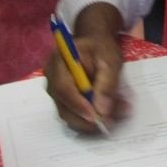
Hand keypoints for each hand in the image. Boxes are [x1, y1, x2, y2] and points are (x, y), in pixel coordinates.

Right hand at [44, 5, 123, 132]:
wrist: (94, 43)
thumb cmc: (101, 47)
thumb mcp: (110, 59)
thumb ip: (107, 82)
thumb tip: (102, 110)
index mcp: (58, 61)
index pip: (63, 87)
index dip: (78, 105)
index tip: (95, 116)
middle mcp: (51, 78)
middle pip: (63, 106)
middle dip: (86, 119)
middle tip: (110, 123)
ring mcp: (55, 91)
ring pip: (69, 114)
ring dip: (90, 122)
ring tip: (115, 117)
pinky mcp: (63, 100)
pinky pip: (74, 114)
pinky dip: (90, 119)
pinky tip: (108, 115)